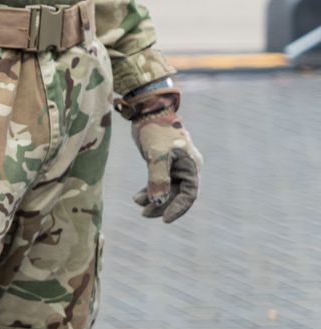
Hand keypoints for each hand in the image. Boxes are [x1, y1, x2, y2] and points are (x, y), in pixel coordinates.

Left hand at [118, 88, 199, 222]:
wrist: (147, 109)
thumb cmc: (155, 129)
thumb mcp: (157, 154)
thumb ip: (158, 178)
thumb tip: (158, 201)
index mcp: (191, 166)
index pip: (189, 194)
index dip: (178, 208)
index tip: (164, 219)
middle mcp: (186, 167)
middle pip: (177, 193)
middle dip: (162, 205)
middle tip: (145, 214)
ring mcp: (174, 164)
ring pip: (166, 188)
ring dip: (154, 198)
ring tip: (139, 206)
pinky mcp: (161, 161)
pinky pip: (158, 180)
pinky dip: (149, 189)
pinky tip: (137, 197)